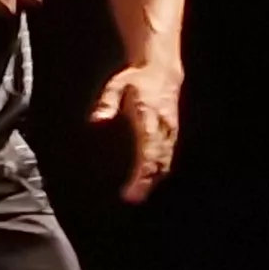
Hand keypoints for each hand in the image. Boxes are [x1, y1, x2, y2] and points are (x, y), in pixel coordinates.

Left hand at [92, 62, 180, 200]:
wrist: (162, 71)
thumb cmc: (136, 79)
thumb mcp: (117, 85)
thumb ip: (107, 102)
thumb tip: (96, 120)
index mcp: (149, 118)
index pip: (148, 151)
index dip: (141, 172)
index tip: (131, 187)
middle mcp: (163, 128)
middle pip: (159, 161)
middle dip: (147, 181)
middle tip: (132, 198)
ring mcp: (170, 131)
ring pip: (166, 161)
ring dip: (154, 179)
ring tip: (138, 195)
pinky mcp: (172, 133)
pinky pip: (168, 155)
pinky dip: (160, 170)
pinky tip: (149, 181)